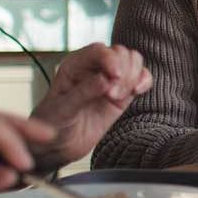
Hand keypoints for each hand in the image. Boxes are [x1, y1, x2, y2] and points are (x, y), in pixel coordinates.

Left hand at [30, 43, 151, 167]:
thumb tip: (106, 79)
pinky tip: (137, 91)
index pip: (99, 50)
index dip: (110, 59)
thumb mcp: (64, 109)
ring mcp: (110, 80)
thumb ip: (84, 92)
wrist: (60, 146)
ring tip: (118, 98)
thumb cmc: (53, 125)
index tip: (115, 76)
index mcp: (75, 65)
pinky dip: (144, 81)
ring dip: (133, 77)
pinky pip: (141, 78)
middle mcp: (94, 68)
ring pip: (133, 61)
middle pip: (120, 53)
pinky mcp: (123, 94)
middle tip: (113, 95)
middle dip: (122, 71)